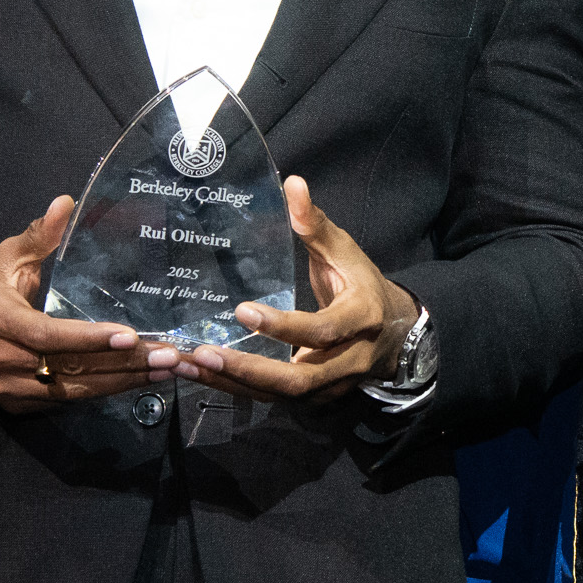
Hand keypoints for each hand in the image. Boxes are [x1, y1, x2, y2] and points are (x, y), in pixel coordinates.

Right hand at [0, 198, 159, 404]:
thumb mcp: (4, 258)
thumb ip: (38, 236)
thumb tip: (66, 202)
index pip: (47, 334)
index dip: (88, 338)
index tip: (129, 336)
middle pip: (68, 367)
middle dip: (122, 364)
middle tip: (168, 357)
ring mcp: (6, 388)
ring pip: (70, 392)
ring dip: (120, 383)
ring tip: (163, 370)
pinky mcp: (15, 406)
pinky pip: (63, 403)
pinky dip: (99, 392)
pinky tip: (133, 381)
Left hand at [182, 178, 417, 400]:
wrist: (395, 334)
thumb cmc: (362, 285)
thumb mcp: (346, 252)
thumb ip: (316, 224)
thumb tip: (292, 183)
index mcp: (361, 319)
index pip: (323, 330)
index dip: (285, 326)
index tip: (243, 311)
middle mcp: (348, 361)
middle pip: (298, 380)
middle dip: (249, 370)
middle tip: (203, 353)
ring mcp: (330, 386)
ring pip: (280, 395)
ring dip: (232, 384)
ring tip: (187, 365)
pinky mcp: (312, 398)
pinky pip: (272, 398)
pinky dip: (234, 388)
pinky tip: (199, 373)